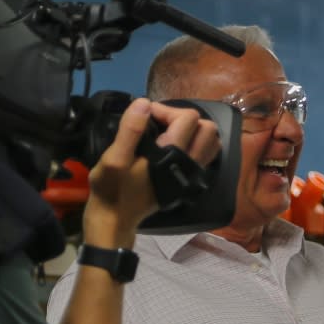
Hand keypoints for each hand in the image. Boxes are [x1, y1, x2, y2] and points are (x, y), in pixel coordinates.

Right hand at [83, 98, 219, 245]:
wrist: (116, 220)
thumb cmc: (112, 189)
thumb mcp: (114, 158)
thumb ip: (130, 130)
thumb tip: (145, 103)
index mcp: (172, 154)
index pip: (188, 118)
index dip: (166, 110)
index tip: (146, 115)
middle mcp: (189, 163)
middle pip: (207, 128)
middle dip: (184, 118)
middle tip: (159, 123)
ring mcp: (191, 174)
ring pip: (210, 143)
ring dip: (194, 131)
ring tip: (168, 132)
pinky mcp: (188, 181)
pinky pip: (204, 156)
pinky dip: (195, 145)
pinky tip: (174, 146)